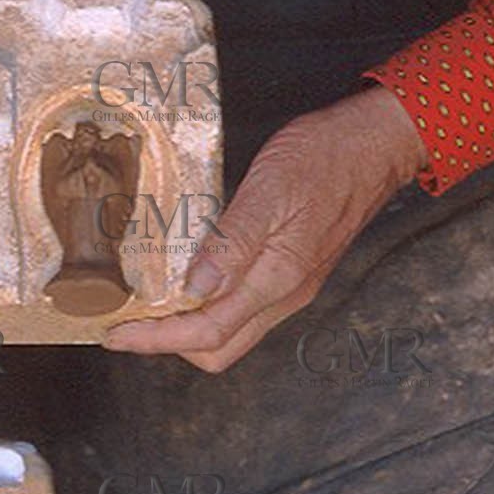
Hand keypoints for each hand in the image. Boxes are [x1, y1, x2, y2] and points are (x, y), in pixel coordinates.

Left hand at [104, 84, 427, 371]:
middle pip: (219, 348)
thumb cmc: (325, 157)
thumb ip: (233, 243)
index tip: (117, 334)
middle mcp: (285, 294)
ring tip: (146, 300)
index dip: (156, 339)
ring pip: (232, 332)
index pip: (208, 332)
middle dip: (168, 342)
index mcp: (278, 278)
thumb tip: (194, 289)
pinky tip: (186, 278)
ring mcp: (291, 287)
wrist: (376, 145)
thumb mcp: (269, 189)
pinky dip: (208, 305)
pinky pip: (244, 307)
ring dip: (186, 326)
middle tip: (126, 319)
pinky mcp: (291, 272)